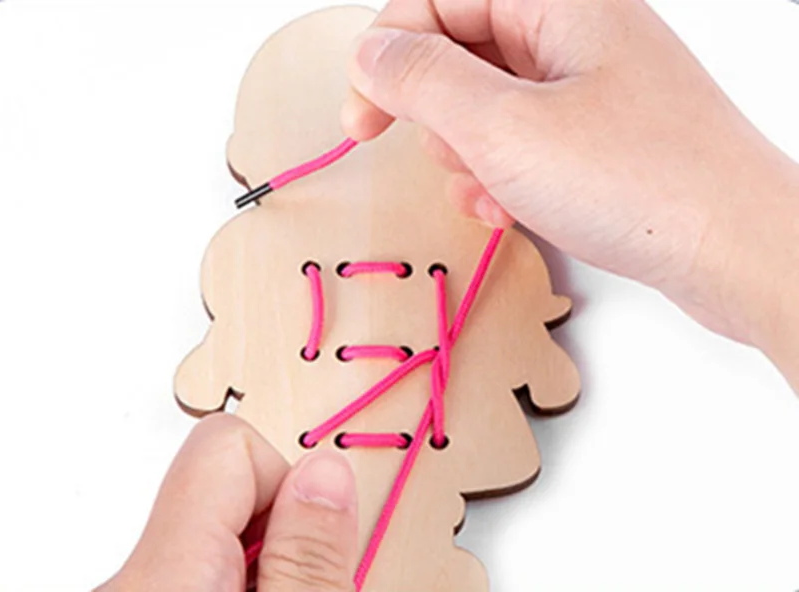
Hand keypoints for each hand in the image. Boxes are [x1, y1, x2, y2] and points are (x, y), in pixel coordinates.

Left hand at [98, 414, 357, 591]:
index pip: (226, 443)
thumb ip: (308, 560)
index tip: (314, 540)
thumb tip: (325, 472)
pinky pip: (197, 566)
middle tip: (302, 585)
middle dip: (280, 530)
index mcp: (162, 578)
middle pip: (223, 489)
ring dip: (264, 563)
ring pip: (214, 534)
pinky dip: (240, 582)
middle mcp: (133, 580)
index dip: (289, 480)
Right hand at [343, 0, 798, 381]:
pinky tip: (516, 212)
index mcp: (557, 1)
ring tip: (497, 193)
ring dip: (472, 156)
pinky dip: (506, 177)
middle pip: (461, 53)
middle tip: (455, 159)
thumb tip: (369, 54)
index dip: (386, 55)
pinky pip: (524, 142)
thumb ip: (421, 81)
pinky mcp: (600, 137)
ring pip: (489, 106)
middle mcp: (576, 33)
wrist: (739, 252)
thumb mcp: (502, 128)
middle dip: (439, 117)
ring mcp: (591, 87)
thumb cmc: (638, 182)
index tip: (361, 122)